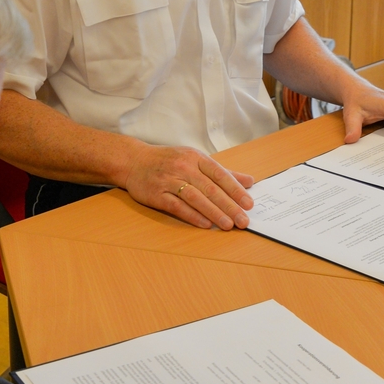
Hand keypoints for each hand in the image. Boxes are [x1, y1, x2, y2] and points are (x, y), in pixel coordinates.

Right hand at [122, 144, 253, 229]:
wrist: (134, 161)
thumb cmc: (168, 161)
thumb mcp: (195, 160)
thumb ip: (222, 172)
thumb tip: (249, 181)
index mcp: (195, 158)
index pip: (220, 175)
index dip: (236, 190)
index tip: (248, 204)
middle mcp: (183, 167)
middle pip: (210, 189)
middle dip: (229, 206)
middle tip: (243, 220)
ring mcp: (169, 180)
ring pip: (195, 198)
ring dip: (214, 213)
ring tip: (228, 225)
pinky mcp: (157, 194)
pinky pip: (177, 206)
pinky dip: (192, 215)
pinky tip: (205, 224)